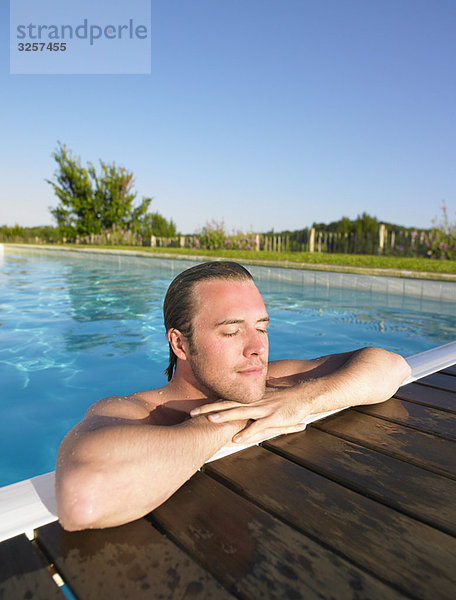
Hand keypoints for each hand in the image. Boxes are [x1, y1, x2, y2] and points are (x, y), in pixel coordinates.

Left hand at [190, 386, 308, 445]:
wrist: (304, 396)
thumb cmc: (284, 400)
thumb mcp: (265, 399)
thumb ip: (251, 403)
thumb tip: (238, 407)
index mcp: (250, 398)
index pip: (225, 400)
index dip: (210, 404)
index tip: (194, 408)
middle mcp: (253, 402)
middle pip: (227, 404)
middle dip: (209, 408)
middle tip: (191, 412)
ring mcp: (263, 409)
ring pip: (240, 412)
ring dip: (225, 416)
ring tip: (210, 420)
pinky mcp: (273, 418)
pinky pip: (257, 426)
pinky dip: (246, 433)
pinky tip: (237, 440)